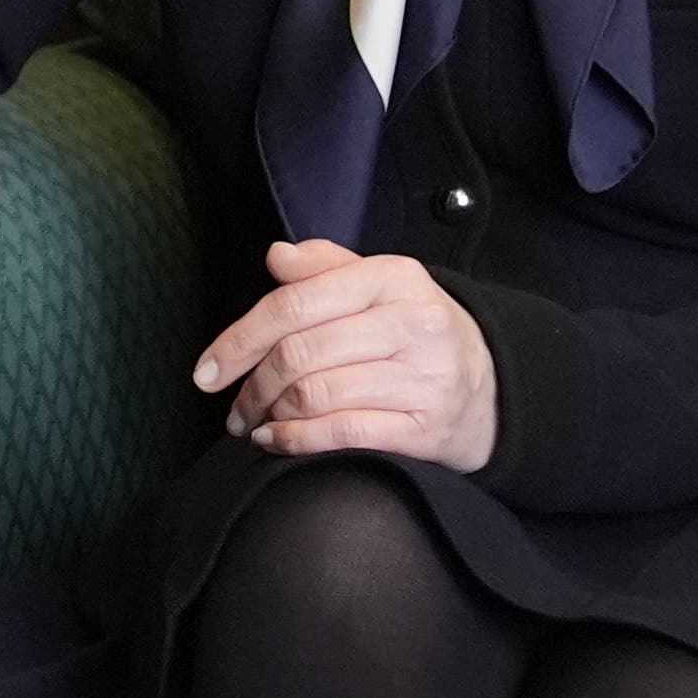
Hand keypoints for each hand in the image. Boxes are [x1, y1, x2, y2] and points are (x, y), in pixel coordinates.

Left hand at [193, 240, 496, 468]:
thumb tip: (277, 256)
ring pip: (315, 395)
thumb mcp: (379, 287)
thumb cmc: (414, 334)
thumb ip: (324, 268)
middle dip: (251, 386)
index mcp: (394, 277)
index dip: (239, 340)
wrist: (490, 389)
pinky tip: (276, 440)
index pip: (294, 305)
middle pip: (299, 354)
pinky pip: (342, 434)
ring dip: (269, 415)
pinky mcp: (425, 429)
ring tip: (254, 422)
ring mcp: (424, 378)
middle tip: (233, 406)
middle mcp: (413, 324)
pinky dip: (295, 441)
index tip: (206, 371)